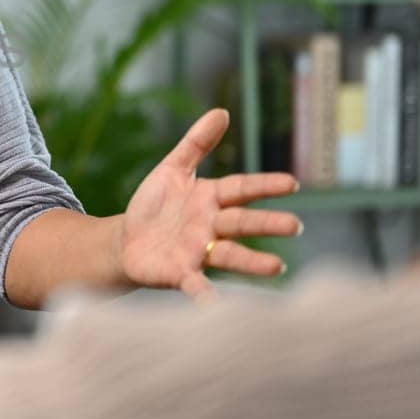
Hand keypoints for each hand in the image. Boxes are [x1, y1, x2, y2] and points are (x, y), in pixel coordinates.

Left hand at [116, 109, 302, 301]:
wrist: (124, 241)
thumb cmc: (154, 205)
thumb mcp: (172, 169)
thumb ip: (196, 143)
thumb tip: (221, 112)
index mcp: (210, 198)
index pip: (242, 189)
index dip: (265, 186)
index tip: (292, 183)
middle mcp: (211, 226)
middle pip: (242, 222)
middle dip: (267, 224)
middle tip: (295, 226)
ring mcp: (198, 251)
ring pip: (229, 255)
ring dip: (252, 261)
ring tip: (277, 267)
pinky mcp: (180, 273)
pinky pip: (196, 285)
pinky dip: (205, 296)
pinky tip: (216, 307)